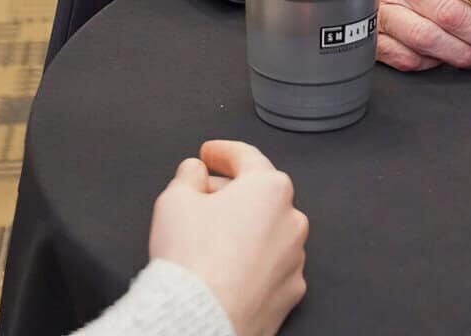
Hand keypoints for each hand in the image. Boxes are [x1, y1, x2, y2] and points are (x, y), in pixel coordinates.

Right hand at [149, 142, 307, 335]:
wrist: (200, 322)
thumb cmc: (191, 263)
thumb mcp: (175, 200)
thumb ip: (188, 175)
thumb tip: (195, 171)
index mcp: (270, 188)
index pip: (246, 157)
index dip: (222, 152)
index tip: (208, 153)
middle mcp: (291, 219)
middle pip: (258, 194)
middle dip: (229, 192)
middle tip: (200, 195)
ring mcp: (294, 259)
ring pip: (267, 231)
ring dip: (243, 228)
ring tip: (210, 238)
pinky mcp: (290, 293)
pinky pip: (270, 266)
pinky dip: (252, 261)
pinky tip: (227, 268)